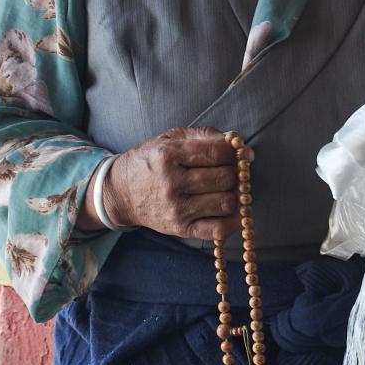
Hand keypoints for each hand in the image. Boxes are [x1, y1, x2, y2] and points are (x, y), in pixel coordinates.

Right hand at [102, 126, 243, 239]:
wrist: (122, 192)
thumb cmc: (150, 161)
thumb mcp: (169, 139)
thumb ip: (202, 135)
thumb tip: (236, 141)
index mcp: (169, 155)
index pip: (215, 152)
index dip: (236, 151)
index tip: (243, 152)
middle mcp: (173, 183)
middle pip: (224, 178)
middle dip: (236, 172)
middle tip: (236, 169)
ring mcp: (177, 209)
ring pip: (226, 202)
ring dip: (235, 194)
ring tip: (230, 187)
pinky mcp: (180, 229)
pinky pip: (218, 229)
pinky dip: (234, 221)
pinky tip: (234, 210)